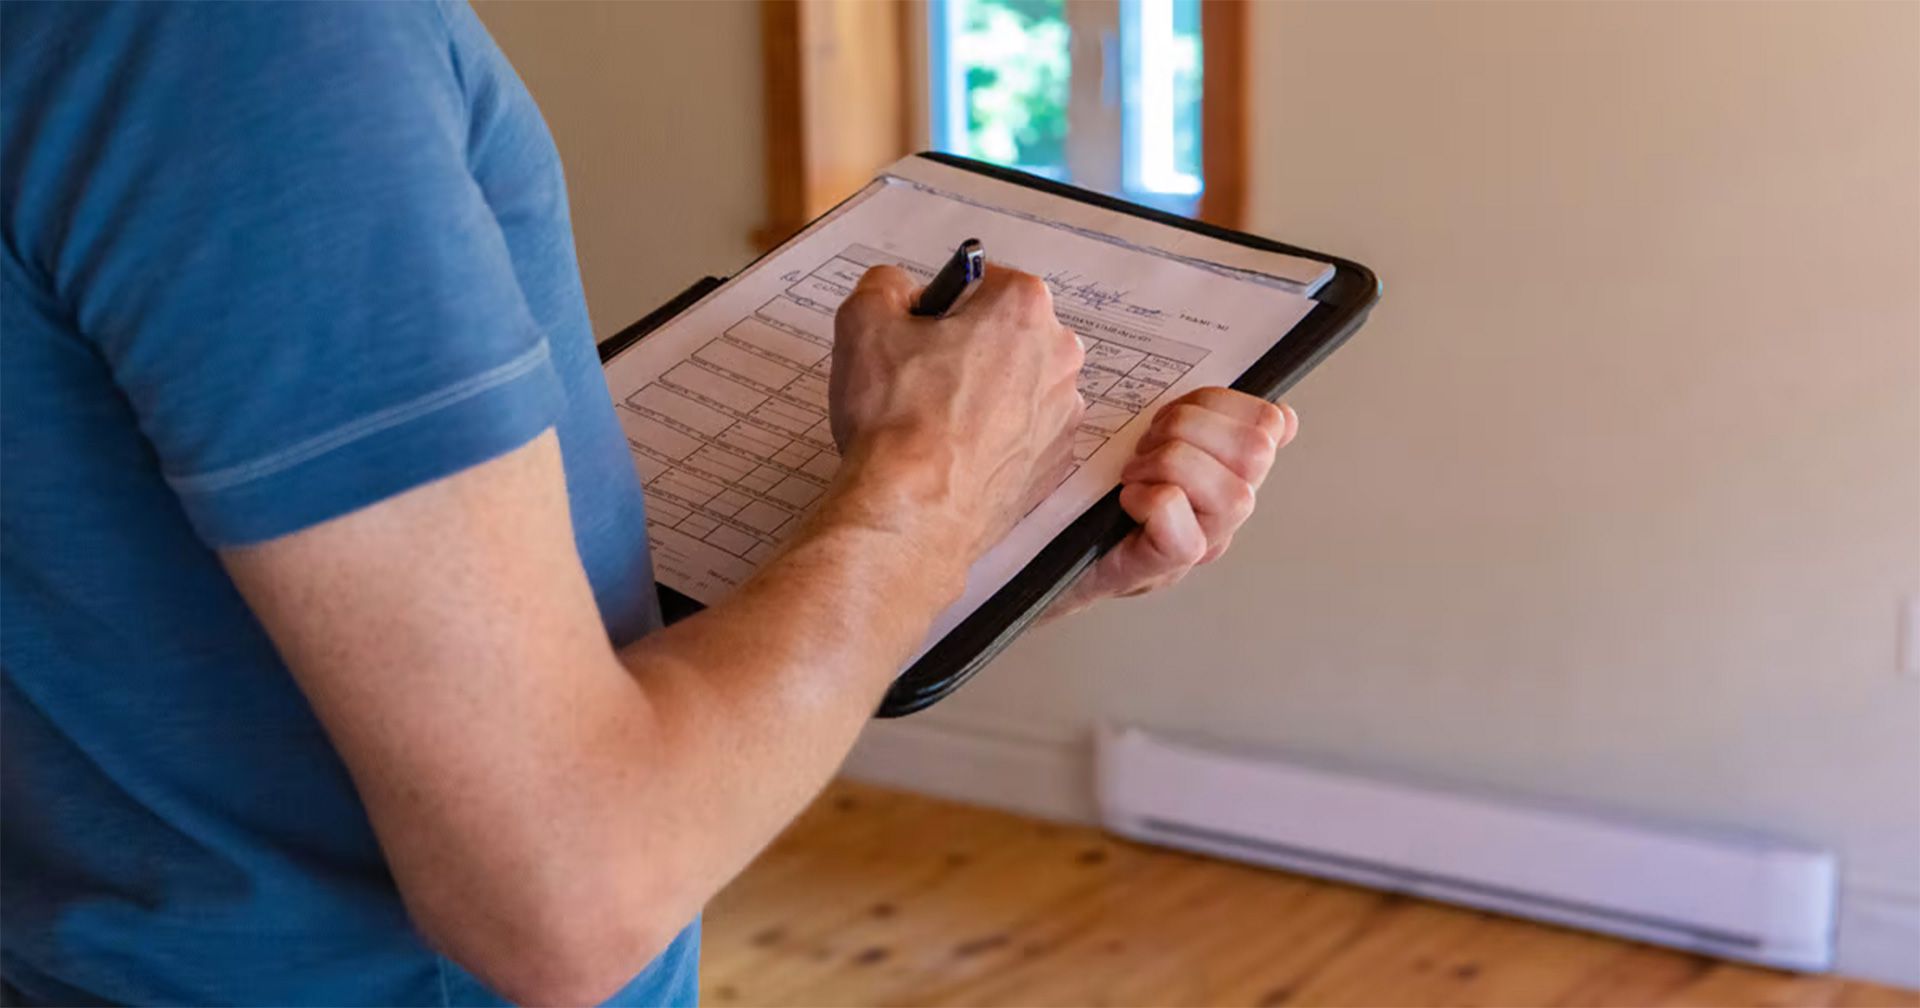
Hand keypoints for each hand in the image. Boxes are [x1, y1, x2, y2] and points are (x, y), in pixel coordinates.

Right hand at [828, 264, 1085, 556]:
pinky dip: (994, 440)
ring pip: (1016, 386)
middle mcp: (1059, 356)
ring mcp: (1063, 415)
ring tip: (934, 424)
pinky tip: (955, 456)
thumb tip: (899, 291)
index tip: (918, 332)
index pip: (982, 281)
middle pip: (1006, 334)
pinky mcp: (1054, 464)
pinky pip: (1022, 435)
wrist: (914, 512)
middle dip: (968, 348)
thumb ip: (885, 285)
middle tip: (920, 379)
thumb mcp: (864, 321)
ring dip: (983, 395)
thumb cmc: (896, 418)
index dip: (941, 305)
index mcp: (1023, 307)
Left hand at [1045, 388, 1297, 618]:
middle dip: (1191, 428)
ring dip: (1169, 465)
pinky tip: (1126, 500)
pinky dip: (1150, 500)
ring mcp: (1200, 546)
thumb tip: (1284, 417)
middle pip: (1256, 453)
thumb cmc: (1095, 496)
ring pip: (1232, 494)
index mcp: (1229, 472)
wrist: (1045, 559)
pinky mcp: (1160, 569)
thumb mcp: (1153, 443)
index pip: (1269, 424)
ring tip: (1132, 473)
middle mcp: (1225, 513)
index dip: (1220, 402)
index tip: (1172, 412)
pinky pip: (1180, 525)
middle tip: (1145, 444)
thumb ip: (1203, 422)